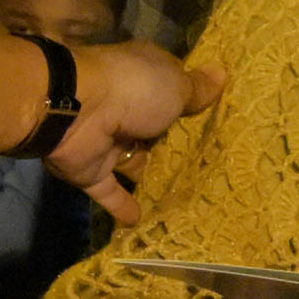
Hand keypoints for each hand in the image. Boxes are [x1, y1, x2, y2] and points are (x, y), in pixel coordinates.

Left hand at [46, 46, 220, 221]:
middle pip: (156, 130)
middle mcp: (127, 108)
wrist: (76, 110)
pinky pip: (111, 192)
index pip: (172, 90)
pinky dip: (124, 206)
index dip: (191, 103)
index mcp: (145, 79)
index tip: (217, 122)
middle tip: (210, 169)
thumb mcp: (175, 86)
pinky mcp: (92, 170)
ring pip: (135, 163)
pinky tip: (143, 223)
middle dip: (175, 146)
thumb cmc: (134, 90)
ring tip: (186, 200)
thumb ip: (197, 90)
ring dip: (151, 177)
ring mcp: (108, 141)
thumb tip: (221, 74)